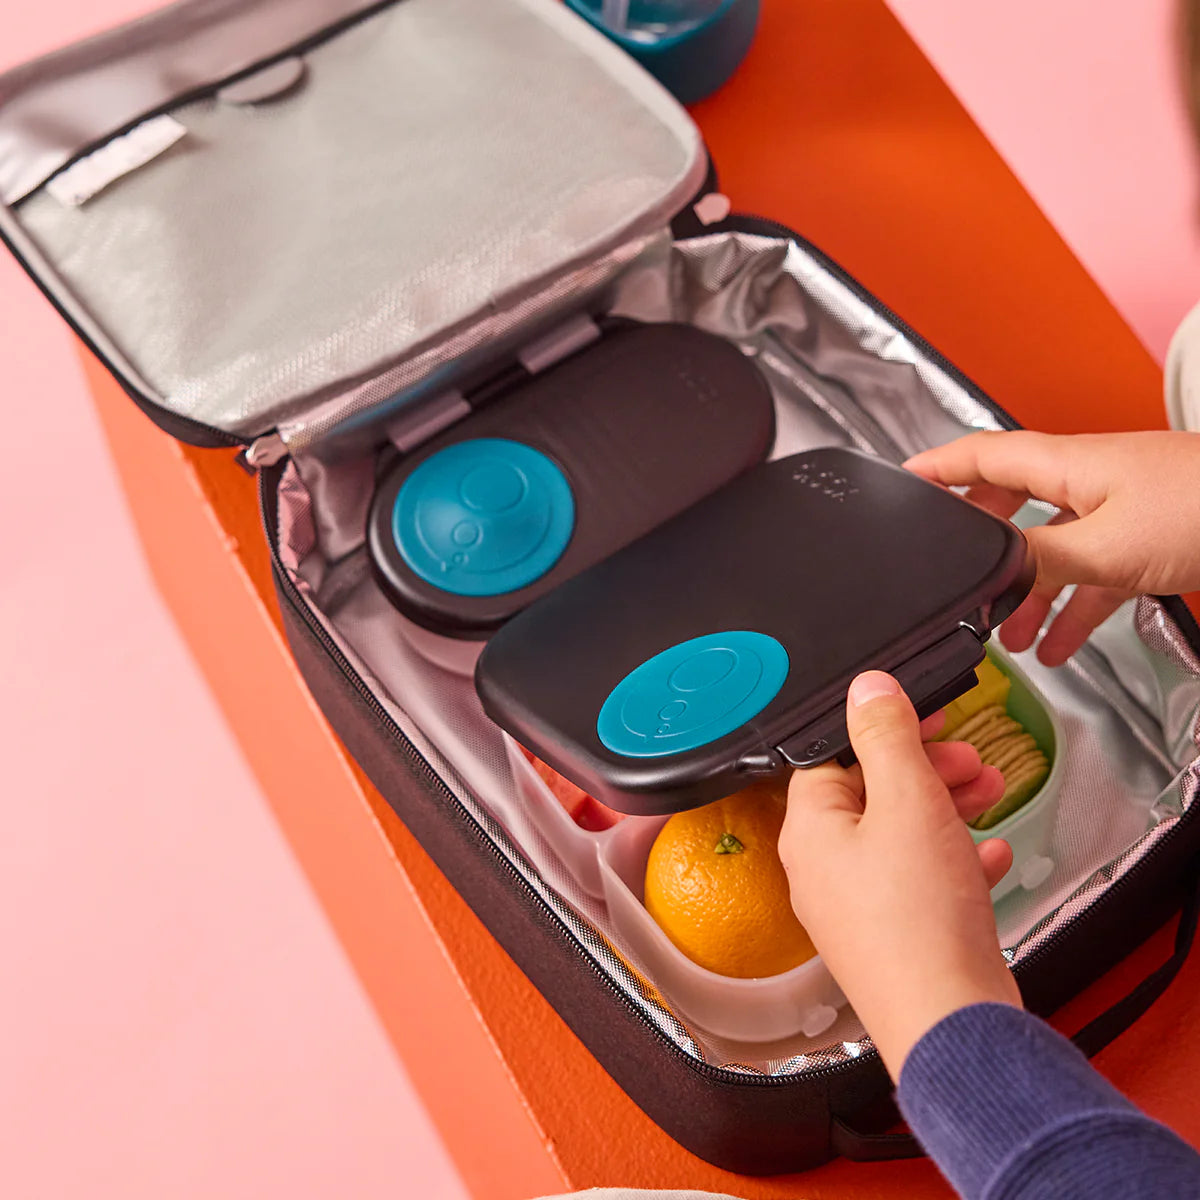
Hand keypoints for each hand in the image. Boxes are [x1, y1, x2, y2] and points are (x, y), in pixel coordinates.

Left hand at [780, 672, 1020, 1080]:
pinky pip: (924, 882)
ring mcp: (858, 907)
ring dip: (947, 807)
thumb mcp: (907, 801)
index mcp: (809, 830)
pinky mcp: (895, 936)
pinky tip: (989, 854)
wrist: (952, 1023)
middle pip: (870, 794)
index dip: (881, 730)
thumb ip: (886, 736)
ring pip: (902, 835)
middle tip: (967, 759)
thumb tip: (866, 689)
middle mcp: (823, 869)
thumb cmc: (919, 922)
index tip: (924, 717)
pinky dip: (956, 860)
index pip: (832, 756)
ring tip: (991, 792)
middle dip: (925, 768)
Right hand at [906, 430, 1199, 664]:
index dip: (934, 469)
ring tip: (1004, 631)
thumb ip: (1039, 558)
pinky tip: (1060, 644)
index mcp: (1067, 464)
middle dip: (977, 538)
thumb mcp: (1107, 546)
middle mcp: (1089, 478)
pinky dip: (1072, 606)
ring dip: (1026, 590)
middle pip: (1012, 500)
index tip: (899, 482)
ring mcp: (1121, 506)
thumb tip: (991, 570)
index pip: (980, 454)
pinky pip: (1093, 571)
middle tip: (948, 565)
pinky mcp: (1151, 535)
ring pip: (1053, 545)